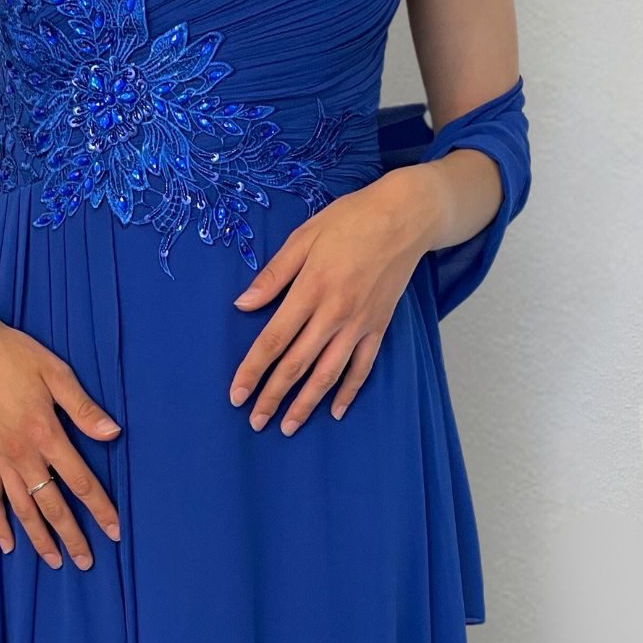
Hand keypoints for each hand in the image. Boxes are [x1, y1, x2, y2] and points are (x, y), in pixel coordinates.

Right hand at [0, 294, 120, 567]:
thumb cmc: (11, 354)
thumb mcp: (55, 373)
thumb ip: (83, 408)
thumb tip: (113, 433)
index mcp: (44, 434)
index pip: (79, 481)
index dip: (99, 509)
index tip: (114, 531)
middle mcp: (21, 454)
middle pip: (51, 505)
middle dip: (71, 536)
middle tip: (86, 561)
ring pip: (21, 509)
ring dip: (38, 538)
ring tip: (54, 561)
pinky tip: (7, 543)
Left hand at [227, 165, 445, 434]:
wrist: (405, 216)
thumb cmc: (350, 220)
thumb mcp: (304, 237)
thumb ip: (274, 275)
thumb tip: (243, 304)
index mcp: (310, 290)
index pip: (273, 340)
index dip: (252, 371)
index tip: (236, 394)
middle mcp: (334, 313)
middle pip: (296, 365)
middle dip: (273, 397)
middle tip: (255, 422)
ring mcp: (359, 324)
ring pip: (328, 374)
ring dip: (307, 404)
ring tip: (288, 426)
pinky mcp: (379, 326)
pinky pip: (363, 367)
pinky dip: (349, 391)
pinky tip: (336, 411)